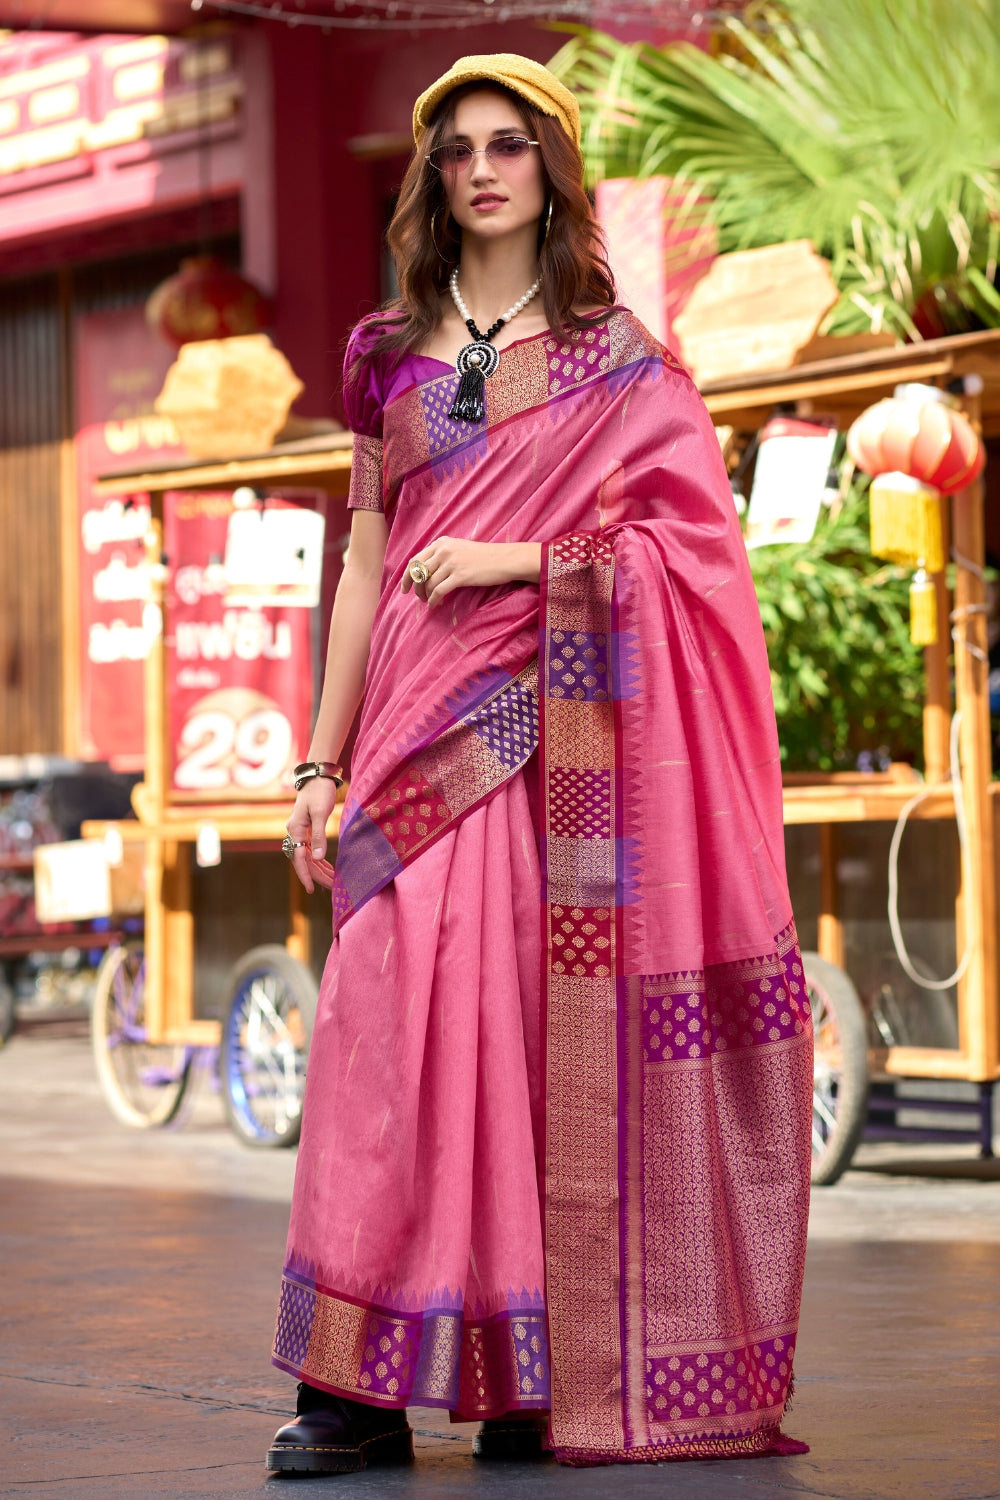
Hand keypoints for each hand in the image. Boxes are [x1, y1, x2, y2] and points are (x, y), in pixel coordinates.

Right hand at [285, 776, 338, 892]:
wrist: (318, 775)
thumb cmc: (319, 791)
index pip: (299, 858)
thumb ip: (318, 835)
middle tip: (332, 888)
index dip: (305, 875)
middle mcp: (294, 833)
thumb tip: (319, 858)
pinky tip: (329, 868)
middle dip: (317, 875)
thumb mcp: (320, 813)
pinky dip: (321, 860)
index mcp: (295, 830)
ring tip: (333, 882)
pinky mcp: (307, 829)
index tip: (311, 889)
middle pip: (304, 860)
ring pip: (309, 856)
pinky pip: (312, 850)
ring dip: (320, 869)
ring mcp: (300, 832)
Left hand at [401, 537, 540, 607]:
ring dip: (425, 596)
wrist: (504, 559)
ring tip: (429, 602)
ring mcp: (451, 562)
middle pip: (418, 572)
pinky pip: (439, 591)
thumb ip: (442, 556)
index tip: (404, 588)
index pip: (415, 560)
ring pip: (428, 583)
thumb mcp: (460, 549)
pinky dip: (434, 600)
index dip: (406, 576)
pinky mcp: (460, 575)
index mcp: (441, 543)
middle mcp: (444, 550)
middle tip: (417, 598)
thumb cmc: (484, 557)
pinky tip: (435, 605)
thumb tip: (426, 574)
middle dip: (414, 588)